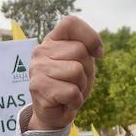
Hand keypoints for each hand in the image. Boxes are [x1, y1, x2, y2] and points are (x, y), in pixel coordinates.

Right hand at [29, 16, 103, 130]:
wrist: (54, 113)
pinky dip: (75, 100)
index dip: (90, 37)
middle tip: (76, 81)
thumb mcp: (82, 63)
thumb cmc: (69, 84)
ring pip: (77, 71)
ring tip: (70, 91)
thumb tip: (97, 51)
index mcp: (52, 40)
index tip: (98, 54)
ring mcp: (37, 68)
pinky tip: (65, 102)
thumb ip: (86, 49)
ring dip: (81, 86)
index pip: (70, 23)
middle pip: (80, 51)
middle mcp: (40, 51)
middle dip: (87, 70)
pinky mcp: (38, 88)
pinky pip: (72, 91)